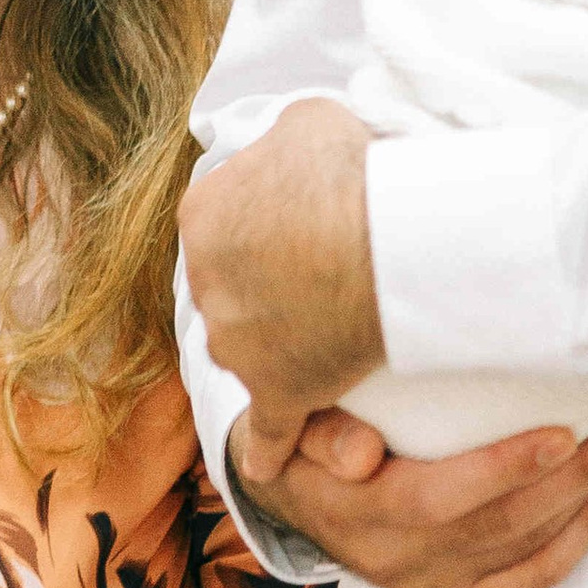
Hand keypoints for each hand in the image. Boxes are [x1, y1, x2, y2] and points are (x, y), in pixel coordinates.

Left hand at [179, 101, 383, 437]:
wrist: (384, 242)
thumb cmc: (348, 173)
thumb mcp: (307, 123)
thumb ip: (284, 141)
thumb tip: (290, 152)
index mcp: (203, 216)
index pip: (226, 222)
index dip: (271, 222)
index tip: (309, 224)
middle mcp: (205, 284)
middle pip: (235, 288)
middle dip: (270, 285)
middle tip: (327, 275)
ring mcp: (237, 344)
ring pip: (250, 349)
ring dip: (281, 346)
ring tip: (332, 333)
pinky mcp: (277, 392)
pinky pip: (268, 431)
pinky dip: (269, 449)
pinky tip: (268, 465)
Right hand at [230, 402, 587, 587]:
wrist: (293, 501)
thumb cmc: (305, 445)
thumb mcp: (292, 429)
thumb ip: (324, 434)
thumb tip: (362, 454)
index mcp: (357, 514)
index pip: (438, 498)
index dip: (503, 469)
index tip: (562, 432)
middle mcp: (399, 561)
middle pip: (499, 523)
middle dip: (573, 474)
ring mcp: (431, 587)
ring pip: (523, 549)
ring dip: (585, 498)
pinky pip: (527, 581)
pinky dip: (574, 541)